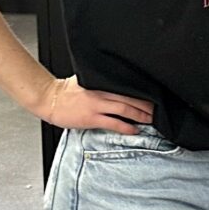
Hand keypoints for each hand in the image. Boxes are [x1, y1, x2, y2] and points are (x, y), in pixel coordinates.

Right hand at [36, 75, 153, 133]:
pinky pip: (113, 124)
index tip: (153, 95)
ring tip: (151, 120)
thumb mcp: (86, 79)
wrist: (50, 99)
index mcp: (101, 83)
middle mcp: (102, 93)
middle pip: (130, 98)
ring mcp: (97, 106)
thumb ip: (101, 81)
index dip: (142, 91)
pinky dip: (126, 127)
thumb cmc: (66, 90)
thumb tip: (117, 81)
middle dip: (147, 105)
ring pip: (125, 110)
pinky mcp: (92, 118)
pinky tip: (135, 130)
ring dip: (141, 116)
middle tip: (158, 110)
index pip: (127, 86)